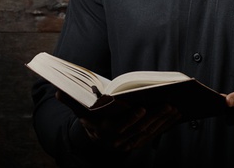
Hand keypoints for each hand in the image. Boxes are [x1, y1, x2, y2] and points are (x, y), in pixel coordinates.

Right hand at [56, 91, 181, 151]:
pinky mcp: (140, 142)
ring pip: (149, 132)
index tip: (142, 107)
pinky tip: (175, 115)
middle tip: (168, 103)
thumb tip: (58, 91)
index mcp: (105, 130)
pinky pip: (154, 134)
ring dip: (163, 121)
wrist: (96, 142)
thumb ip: (71, 101)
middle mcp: (119, 139)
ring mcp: (131, 142)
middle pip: (138, 128)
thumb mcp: (80, 111)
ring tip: (174, 107)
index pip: (120, 126)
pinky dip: (165, 125)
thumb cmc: (91, 119)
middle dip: (154, 117)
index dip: (132, 118)